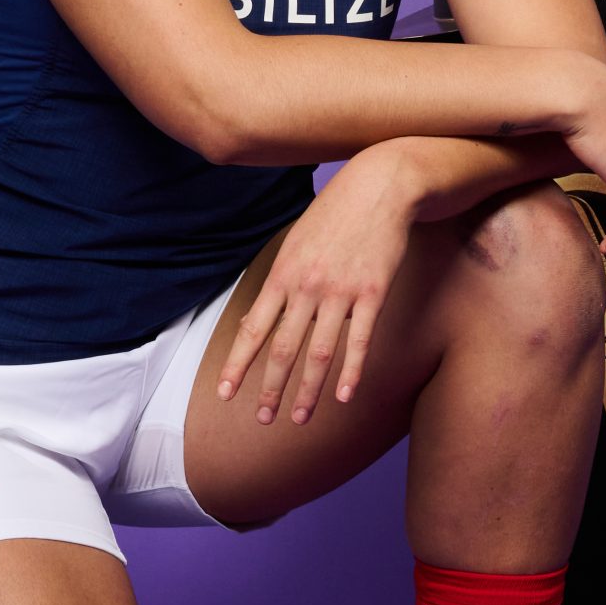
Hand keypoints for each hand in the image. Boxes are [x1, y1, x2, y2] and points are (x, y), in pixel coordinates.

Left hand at [215, 147, 416, 427]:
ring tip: (300, 418)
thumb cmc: (335, 213)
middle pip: (283, 348)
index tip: (225, 393)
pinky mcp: (374, 293)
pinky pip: (359, 340)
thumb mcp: (296, 241)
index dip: (238, 364)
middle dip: (270, 388)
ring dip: (308, 390)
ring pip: (319, 352)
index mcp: (284, 274)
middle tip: (262, 419)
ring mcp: (341, 291)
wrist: (380, 185)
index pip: (254, 328)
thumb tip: (258, 316)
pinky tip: (344, 396)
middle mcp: (308, 286)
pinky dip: (351, 372)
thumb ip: (280, 282)